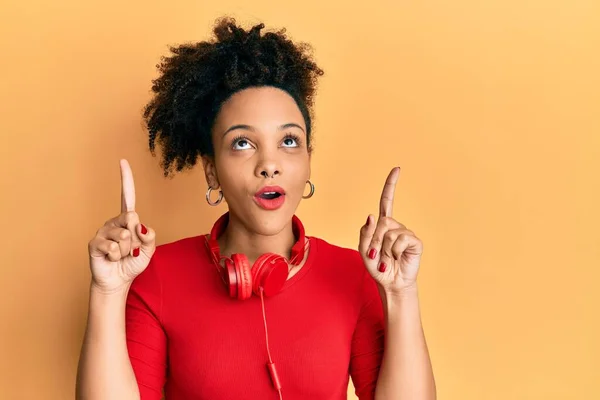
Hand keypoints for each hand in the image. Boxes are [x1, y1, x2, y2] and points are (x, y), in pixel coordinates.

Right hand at [87, 159, 155, 293]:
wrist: (117, 281)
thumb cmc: (132, 263)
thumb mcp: (149, 251)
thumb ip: (150, 237)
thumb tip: (141, 227)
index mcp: (128, 220)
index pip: (127, 196)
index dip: (126, 178)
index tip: (122, 161)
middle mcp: (114, 221)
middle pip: (132, 218)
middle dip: (137, 238)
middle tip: (131, 249)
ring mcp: (103, 231)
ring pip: (125, 236)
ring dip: (127, 251)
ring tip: (121, 255)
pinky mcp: (94, 242)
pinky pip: (113, 247)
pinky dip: (117, 256)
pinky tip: (111, 258)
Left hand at [359, 167, 423, 294]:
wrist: (390, 283)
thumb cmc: (377, 266)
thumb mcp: (364, 250)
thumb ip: (365, 233)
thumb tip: (372, 216)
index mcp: (383, 225)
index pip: (387, 201)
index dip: (391, 185)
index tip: (397, 169)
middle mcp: (395, 226)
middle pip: (382, 222)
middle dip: (374, 240)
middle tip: (375, 255)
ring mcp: (406, 233)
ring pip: (389, 233)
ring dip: (384, 249)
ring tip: (387, 259)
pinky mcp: (414, 242)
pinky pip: (400, 240)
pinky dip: (394, 251)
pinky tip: (397, 258)